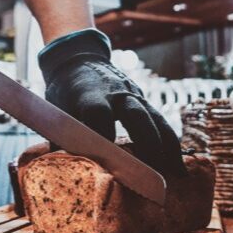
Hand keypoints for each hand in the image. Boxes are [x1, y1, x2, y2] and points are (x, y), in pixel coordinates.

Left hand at [38, 29, 185, 176]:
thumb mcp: (56, 109)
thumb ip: (60, 136)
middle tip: (153, 172)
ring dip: (167, 146)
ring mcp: (133, 95)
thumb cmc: (64, 91)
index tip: (106, 160)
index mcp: (90, 95)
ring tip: (176, 172)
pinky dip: (170, 142)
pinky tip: (176, 164)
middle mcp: (116, 93)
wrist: (78, 60)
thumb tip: (60, 166)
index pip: (99, 113)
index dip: (103, 134)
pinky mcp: (143, 100)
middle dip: (147, 144)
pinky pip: (160, 121)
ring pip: (155, 119)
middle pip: (137, 115)